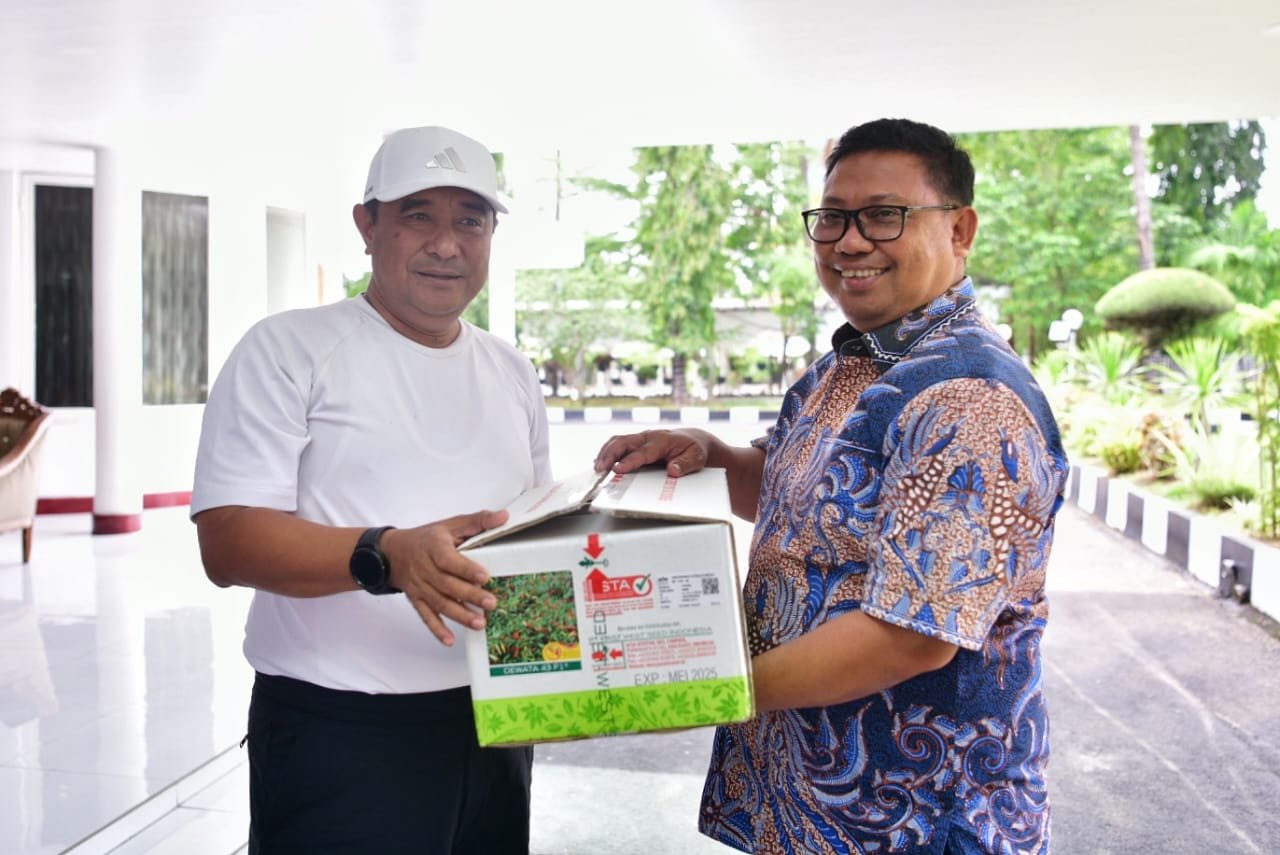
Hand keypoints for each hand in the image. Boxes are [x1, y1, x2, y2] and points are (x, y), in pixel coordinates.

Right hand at [379, 510, 508, 646]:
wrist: (392, 552)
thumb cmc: (426, 538)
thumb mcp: (451, 524)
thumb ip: (477, 520)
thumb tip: (503, 516)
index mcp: (434, 547)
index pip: (449, 560)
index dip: (466, 569)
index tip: (484, 576)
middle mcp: (425, 569)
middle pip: (447, 585)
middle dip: (470, 596)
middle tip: (490, 603)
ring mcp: (420, 587)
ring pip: (439, 603)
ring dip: (459, 615)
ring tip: (479, 623)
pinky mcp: (416, 600)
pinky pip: (425, 616)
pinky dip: (436, 629)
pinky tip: (450, 640)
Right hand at [593, 429, 710, 477]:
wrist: (693, 440)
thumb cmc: (694, 450)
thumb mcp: (696, 458)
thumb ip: (685, 464)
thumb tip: (672, 471)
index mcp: (662, 441)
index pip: (642, 452)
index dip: (629, 461)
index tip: (617, 469)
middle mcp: (649, 437)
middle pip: (624, 442)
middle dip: (609, 454)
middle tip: (600, 469)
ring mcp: (641, 438)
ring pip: (618, 440)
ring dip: (605, 452)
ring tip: (597, 467)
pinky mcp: (636, 441)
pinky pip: (619, 443)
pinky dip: (607, 451)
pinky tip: (600, 462)